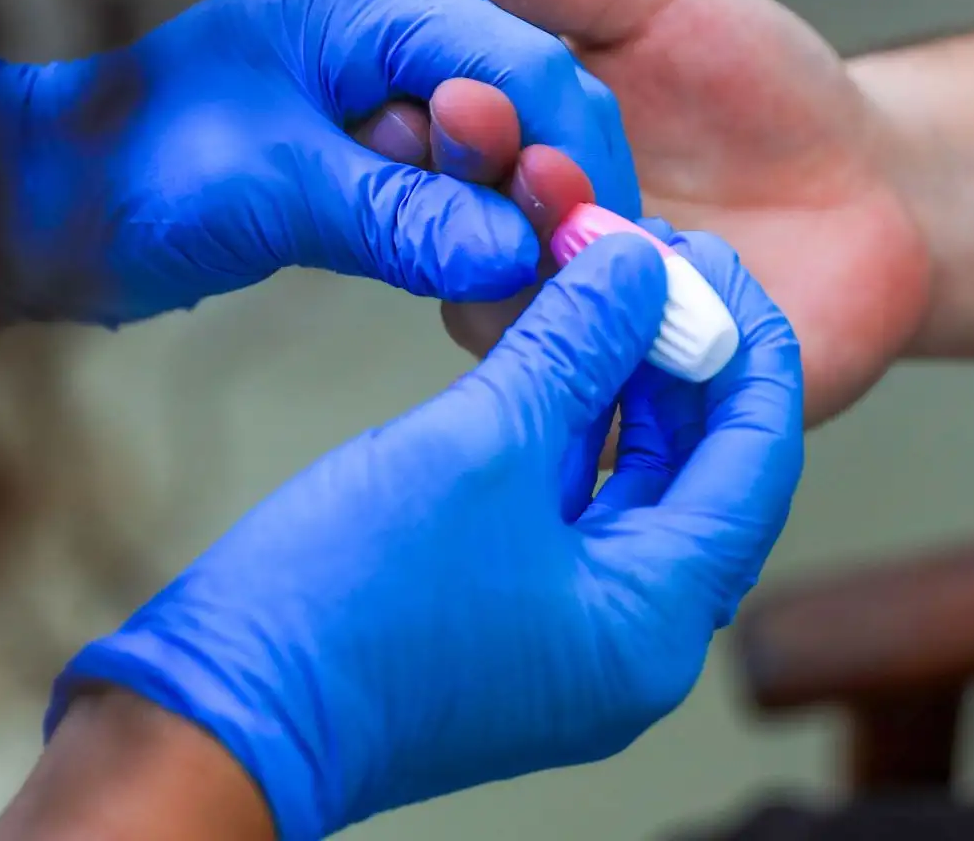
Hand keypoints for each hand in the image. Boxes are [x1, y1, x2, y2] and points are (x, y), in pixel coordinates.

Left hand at [0, 0, 639, 327]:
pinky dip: (469, 237)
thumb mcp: (268, 191)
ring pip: (495, 152)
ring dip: (514, 219)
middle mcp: (382, 34)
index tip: (600, 242)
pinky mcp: (360, 154)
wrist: (28, 212)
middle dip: (553, 188)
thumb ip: (401, 217)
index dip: (572, 152)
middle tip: (572, 275)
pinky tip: (481, 283)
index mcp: (363, 5)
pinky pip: (447, 191)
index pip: (520, 60)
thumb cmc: (122, 177)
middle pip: (522, 101)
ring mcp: (371, 94)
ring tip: (526, 290)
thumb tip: (521, 257)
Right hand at [42, 230, 802, 837]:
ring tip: (603, 284)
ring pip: (632, 483)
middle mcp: (631, 640)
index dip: (747, 347)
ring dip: (622, 385)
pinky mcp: (511, 617)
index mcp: (653, 622)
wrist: (217, 714)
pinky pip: (571, 505)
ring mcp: (569, 635)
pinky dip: (570, 426)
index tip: (714, 260)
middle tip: (653, 260)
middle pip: (701, 471)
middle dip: (681, 358)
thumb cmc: (343, 608)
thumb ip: (576, 347)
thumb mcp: (479, 445)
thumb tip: (638, 269)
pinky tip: (551, 348)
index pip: (756, 462)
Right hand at [369, 0, 927, 422]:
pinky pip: (582, 384)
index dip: (408, 117)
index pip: (401, 138)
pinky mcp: (618, 396)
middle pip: (434, 227)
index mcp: (485, 147)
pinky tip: (651, 282)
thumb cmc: (754, 83)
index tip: (440, 86)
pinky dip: (609, 331)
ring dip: (531, 252)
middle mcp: (497, 241)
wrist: (878, 191)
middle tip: (492, 129)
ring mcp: (554, 324)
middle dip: (461, 176)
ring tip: (584, 194)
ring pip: (495, 310)